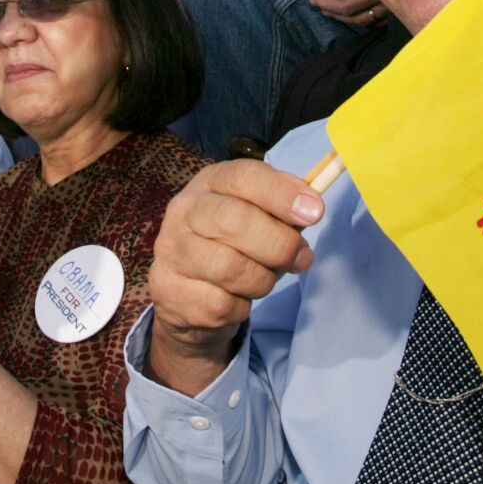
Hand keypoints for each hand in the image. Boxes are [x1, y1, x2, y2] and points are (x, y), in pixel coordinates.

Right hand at [148, 160, 321, 367]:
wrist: (189, 297)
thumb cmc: (234, 247)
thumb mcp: (259, 218)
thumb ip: (284, 210)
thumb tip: (310, 210)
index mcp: (210, 183)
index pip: (243, 176)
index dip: (281, 192)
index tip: (314, 211)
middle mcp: (183, 210)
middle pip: (234, 220)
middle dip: (280, 244)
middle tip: (302, 258)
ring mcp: (171, 251)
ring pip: (230, 268)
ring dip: (262, 280)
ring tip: (263, 280)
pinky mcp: (168, 290)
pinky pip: (220, 304)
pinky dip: (241, 307)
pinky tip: (237, 299)